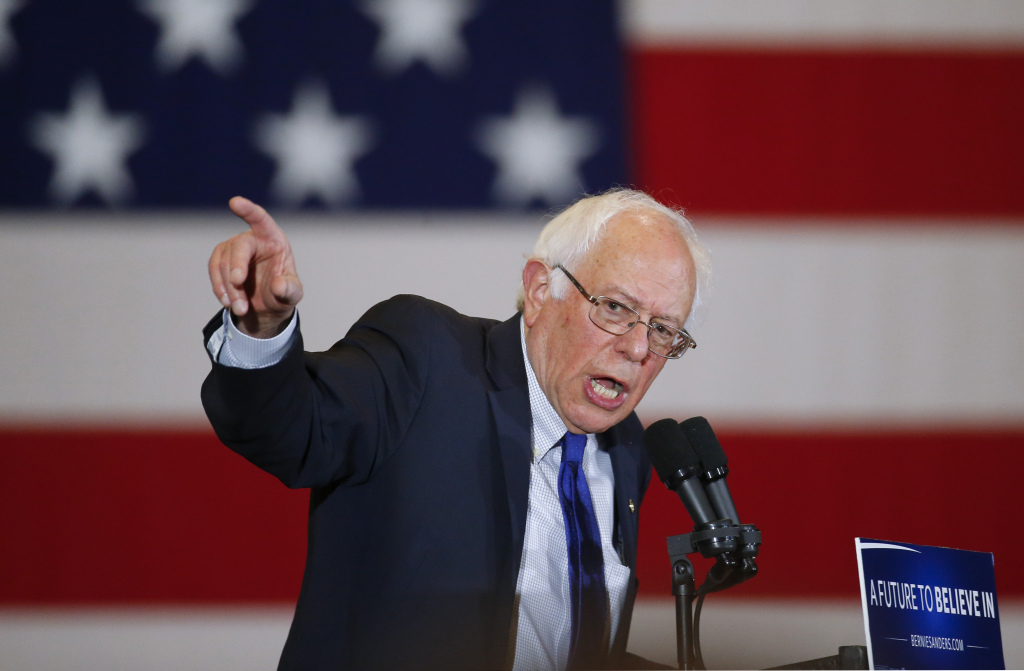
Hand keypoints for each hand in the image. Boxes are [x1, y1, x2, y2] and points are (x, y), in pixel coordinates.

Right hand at [208, 197, 303, 337]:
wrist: (266, 307)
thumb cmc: (282, 293)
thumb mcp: (292, 295)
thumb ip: (289, 290)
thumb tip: (279, 285)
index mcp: (273, 239)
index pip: (261, 220)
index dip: (248, 210)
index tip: (234, 202)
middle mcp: (253, 239)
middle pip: (239, 246)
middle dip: (236, 266)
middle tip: (237, 284)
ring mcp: (234, 248)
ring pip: (224, 262)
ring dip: (229, 287)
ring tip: (241, 308)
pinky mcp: (221, 259)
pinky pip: (214, 270)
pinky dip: (219, 287)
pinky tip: (228, 302)